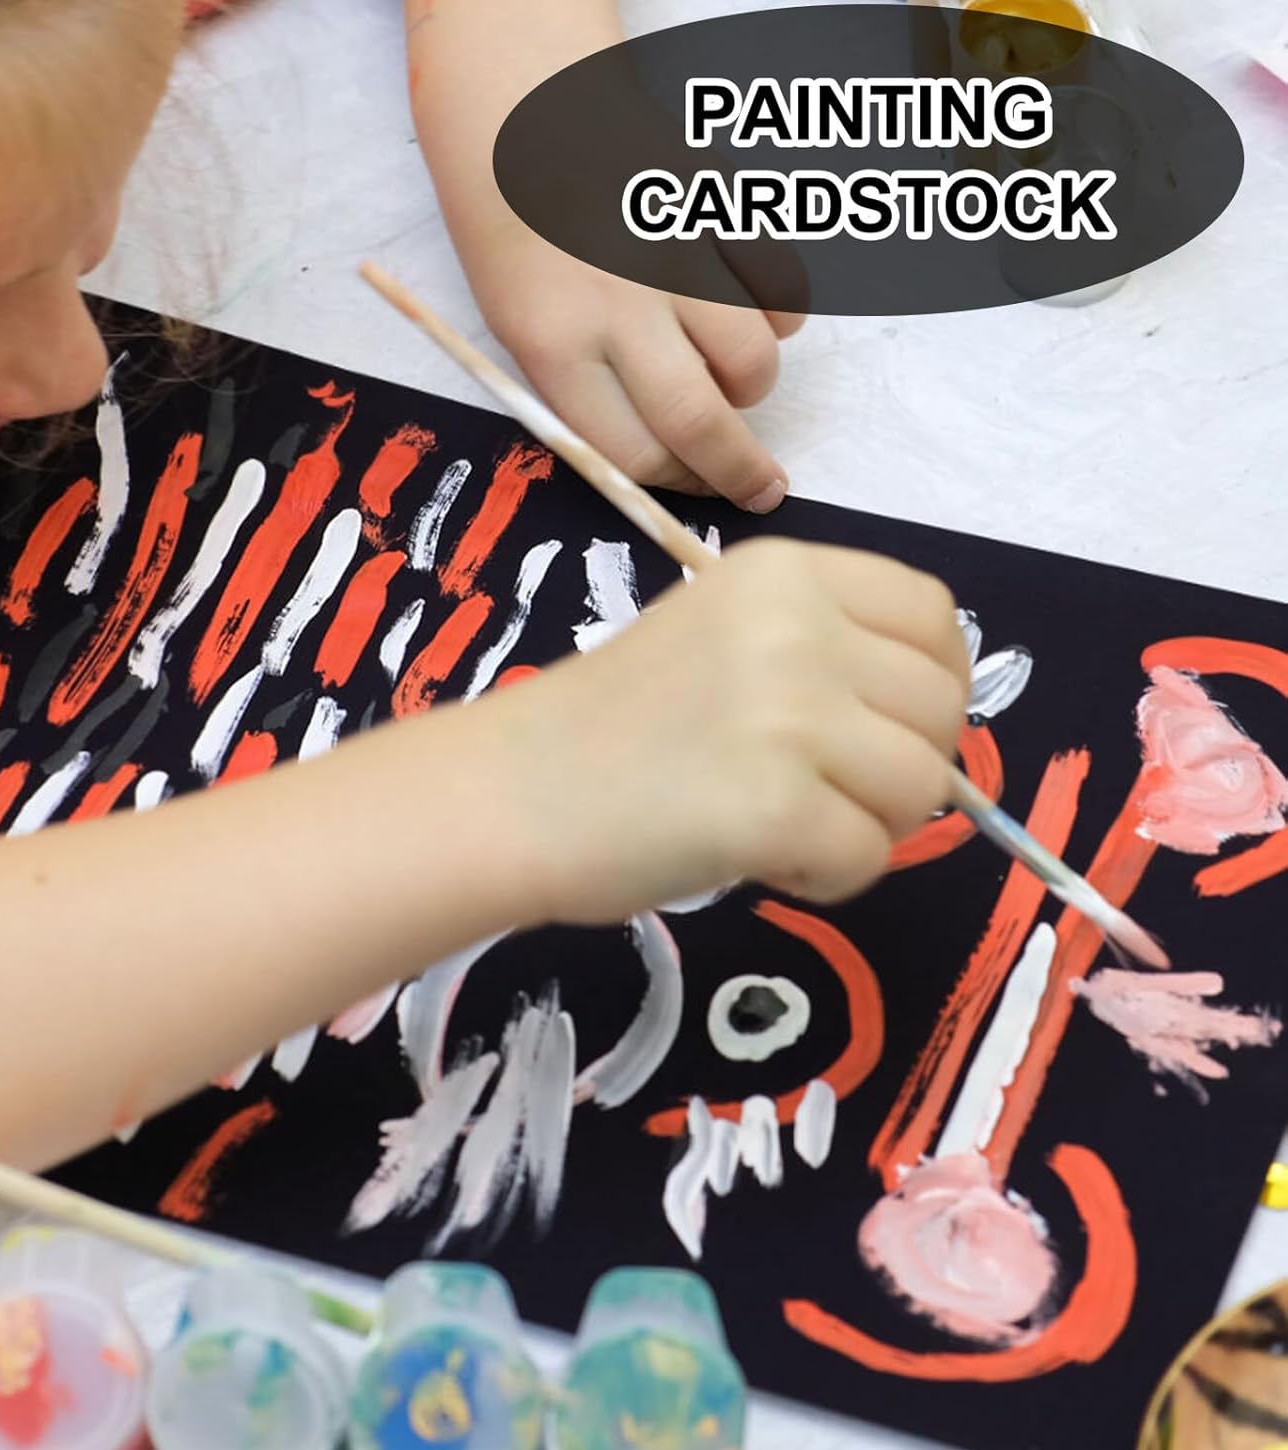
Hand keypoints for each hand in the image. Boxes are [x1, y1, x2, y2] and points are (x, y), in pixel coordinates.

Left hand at [452, 214, 803, 513]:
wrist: (519, 110)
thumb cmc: (513, 235)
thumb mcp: (518, 330)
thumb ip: (586, 393)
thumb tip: (669, 456)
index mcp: (552, 346)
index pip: (634, 453)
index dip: (677, 484)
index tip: (700, 488)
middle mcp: (616, 306)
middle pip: (701, 422)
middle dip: (742, 472)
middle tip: (764, 488)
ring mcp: (674, 253)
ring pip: (754, 361)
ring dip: (753, 386)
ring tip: (730, 371)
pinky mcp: (717, 207)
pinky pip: (782, 290)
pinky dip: (779, 315)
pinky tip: (750, 306)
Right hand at [498, 538, 969, 923]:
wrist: (511, 792)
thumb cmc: (607, 725)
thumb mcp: (721, 641)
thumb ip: (819, 656)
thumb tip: (927, 731)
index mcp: (783, 573)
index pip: (932, 615)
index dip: (934, 682)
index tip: (893, 729)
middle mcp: (796, 626)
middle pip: (939, 707)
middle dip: (903, 766)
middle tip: (822, 794)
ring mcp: (788, 712)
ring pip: (920, 786)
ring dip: (866, 825)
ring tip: (782, 827)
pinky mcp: (774, 804)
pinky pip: (867, 857)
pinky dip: (826, 876)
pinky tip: (758, 858)